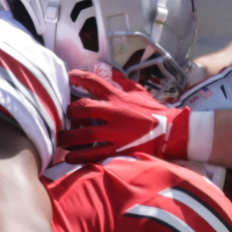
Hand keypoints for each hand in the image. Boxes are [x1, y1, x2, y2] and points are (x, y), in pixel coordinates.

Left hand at [57, 70, 198, 163]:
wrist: (171, 133)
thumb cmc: (155, 112)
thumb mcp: (140, 93)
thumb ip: (124, 83)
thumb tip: (111, 73)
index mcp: (119, 97)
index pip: (94, 81)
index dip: (78, 77)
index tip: (67, 77)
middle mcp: (115, 113)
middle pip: (84, 108)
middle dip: (71, 112)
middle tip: (65, 117)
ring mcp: (116, 133)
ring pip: (85, 134)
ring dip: (69, 138)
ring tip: (60, 140)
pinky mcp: (118, 150)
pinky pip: (94, 153)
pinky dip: (79, 156)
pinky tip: (69, 158)